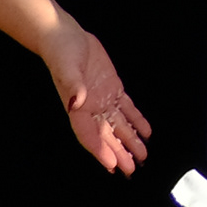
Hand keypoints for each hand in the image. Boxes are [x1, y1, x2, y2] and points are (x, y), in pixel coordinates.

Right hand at [39, 21, 152, 176]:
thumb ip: (72, 85)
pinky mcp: (112, 88)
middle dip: (118, 152)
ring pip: (118, 125)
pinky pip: (126, 108)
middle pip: (106, 135)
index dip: (100, 150)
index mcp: (76, 108)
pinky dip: (136, 120)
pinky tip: (145, 132)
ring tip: (142, 156)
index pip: (89, 135)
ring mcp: (102, 99)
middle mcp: (90, 108)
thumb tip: (76, 102)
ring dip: (129, 140)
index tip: (112, 165)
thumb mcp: (66, 67)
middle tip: (131, 170)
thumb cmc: (61, 52)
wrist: (66, 36)